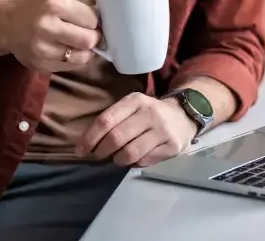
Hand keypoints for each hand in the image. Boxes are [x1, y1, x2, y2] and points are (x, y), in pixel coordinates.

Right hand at [2, 0, 110, 71]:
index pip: (92, 18)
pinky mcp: (40, 65)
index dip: (95, 18)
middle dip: (94, 36)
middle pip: (89, 40)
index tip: (91, 16)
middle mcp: (46, 27)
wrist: (7, 24)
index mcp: (53, 4)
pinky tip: (69, 48)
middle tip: (89, 30)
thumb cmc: (40, 3)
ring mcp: (41, 49)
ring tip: (80, 40)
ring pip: (82, 57)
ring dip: (86, 49)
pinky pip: (72, 67)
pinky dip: (76, 59)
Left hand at [75, 92, 197, 166]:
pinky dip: (134, 163)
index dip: (89, 138)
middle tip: (98, 156)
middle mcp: (150, 113)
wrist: (184, 115)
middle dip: (101, 152)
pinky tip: (136, 157)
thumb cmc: (148, 114)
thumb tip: (86, 144)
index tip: (80, 151)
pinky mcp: (171, 146)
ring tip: (117, 157)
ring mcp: (163, 130)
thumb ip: (112, 120)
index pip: (106, 120)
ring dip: (117, 160)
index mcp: (135, 100)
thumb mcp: (132, 107)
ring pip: (129, 153)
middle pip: (116, 138)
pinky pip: (144, 161)